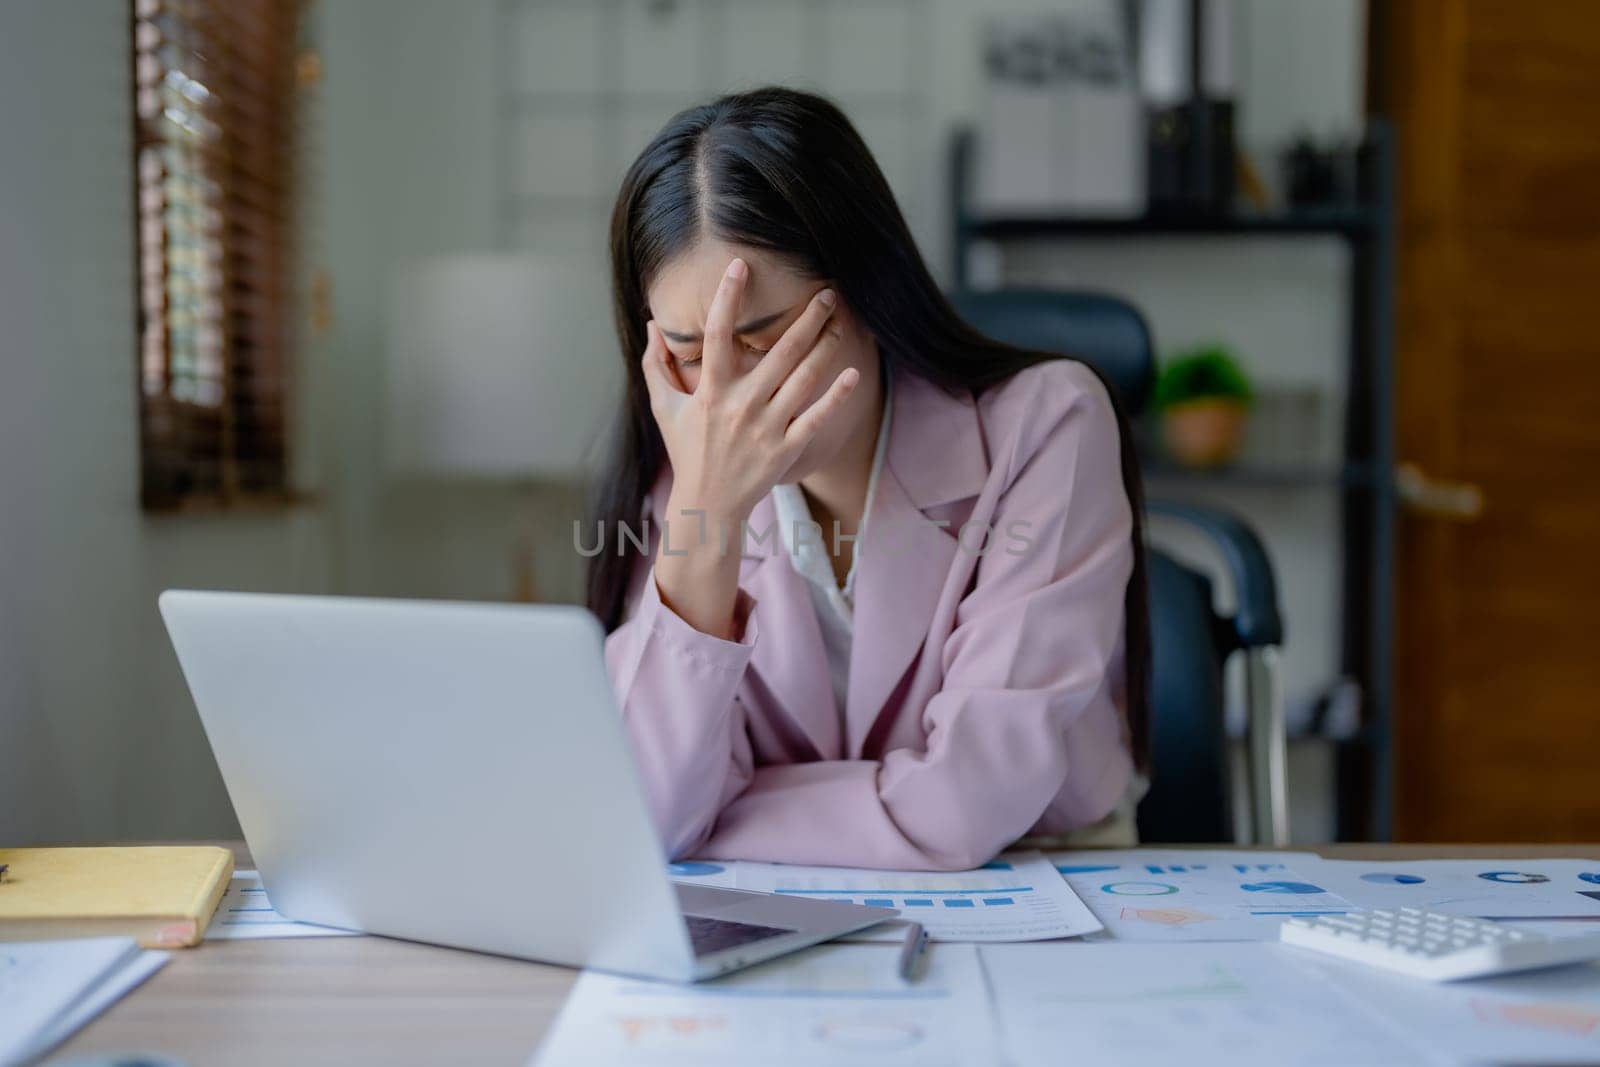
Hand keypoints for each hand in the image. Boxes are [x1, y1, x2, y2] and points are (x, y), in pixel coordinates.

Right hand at [641, 256, 859, 535]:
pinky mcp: (787, 448)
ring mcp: (767, 427)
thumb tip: (652, 325)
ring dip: (826, 346)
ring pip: (804, 377)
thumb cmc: (687, 451)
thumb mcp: (663, 408)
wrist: (708, 503)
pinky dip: (837, 396)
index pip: (718, 334)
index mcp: (710, 391)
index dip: (727, 297)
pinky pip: (817, 417)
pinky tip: (852, 373)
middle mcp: (741, 405)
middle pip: (780, 351)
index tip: (740, 266)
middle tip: (827, 293)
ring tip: (841, 322)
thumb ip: (656, 365)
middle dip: (807, 318)